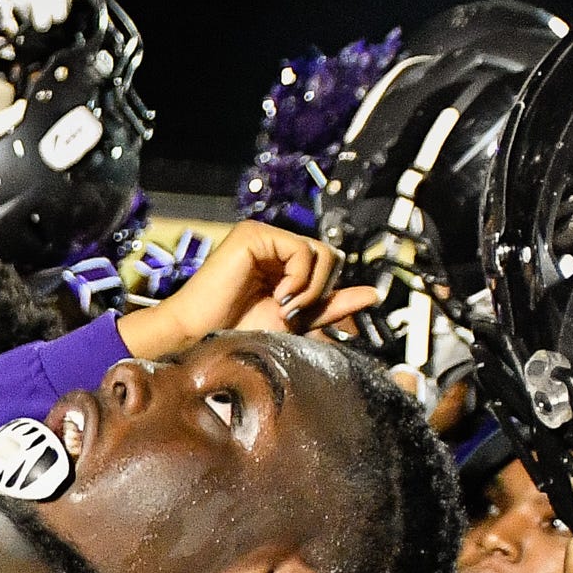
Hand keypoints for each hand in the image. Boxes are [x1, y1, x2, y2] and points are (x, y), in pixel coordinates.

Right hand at [116, 220, 377, 357]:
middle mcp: (273, 244)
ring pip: (320, 252)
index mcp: (281, 262)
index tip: (305, 317)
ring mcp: (262, 237)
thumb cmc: (237, 333)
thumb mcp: (296, 321)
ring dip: (311, 287)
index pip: (327, 265)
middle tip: (293, 311)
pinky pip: (302, 250)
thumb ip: (331, 306)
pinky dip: (300, 278)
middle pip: (330, 255)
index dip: (327, 292)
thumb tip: (373, 294)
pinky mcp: (253, 235)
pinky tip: (278, 295)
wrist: (200, 337)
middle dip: (321, 289)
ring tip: (285, 305)